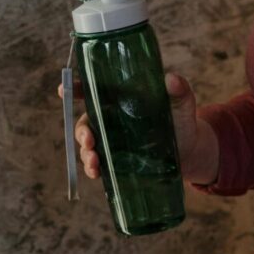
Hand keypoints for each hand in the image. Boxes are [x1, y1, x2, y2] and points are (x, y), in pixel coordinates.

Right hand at [56, 70, 218, 184]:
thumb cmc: (184, 121)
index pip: (94, 90)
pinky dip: (93, 169)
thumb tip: (172, 79)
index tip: (62, 89)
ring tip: (94, 163)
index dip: (76, 89)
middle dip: (82, 132)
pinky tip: (97, 174)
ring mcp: (113, 141)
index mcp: (122, 99)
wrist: (191, 151)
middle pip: (86, 121)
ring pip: (89, 145)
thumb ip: (179, 91)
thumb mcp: (183, 104)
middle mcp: (112, 119)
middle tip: (89, 141)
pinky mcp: (117, 161)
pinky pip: (98, 164)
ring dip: (85, 154)